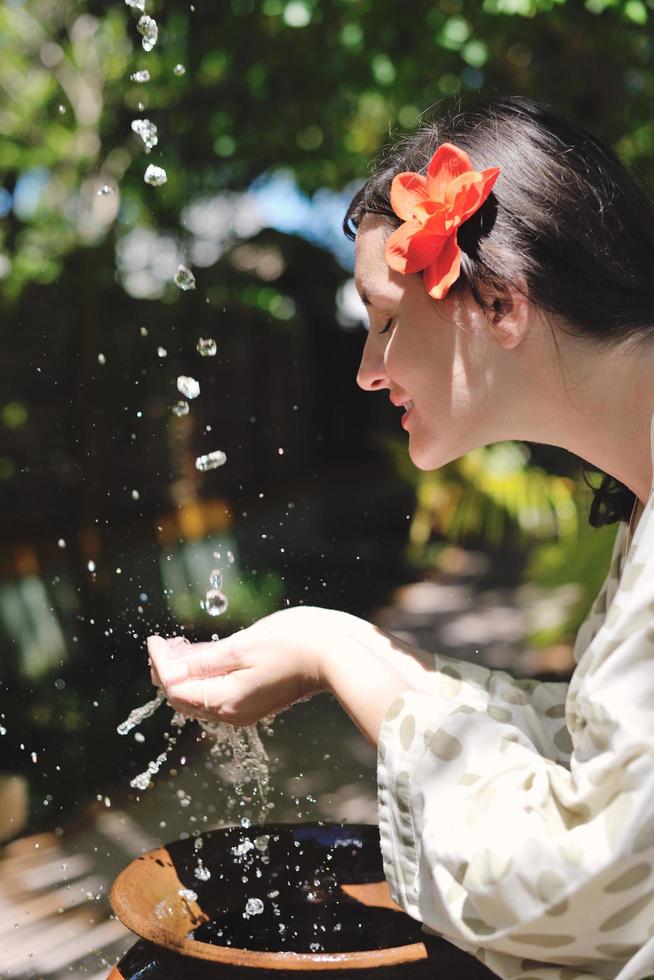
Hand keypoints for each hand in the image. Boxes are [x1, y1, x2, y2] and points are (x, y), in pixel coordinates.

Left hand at [147, 606, 348, 727]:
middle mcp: (231, 711)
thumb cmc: (291, 644)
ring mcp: (245, 707)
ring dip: (186, 671)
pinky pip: (219, 690)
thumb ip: (203, 661)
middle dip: (168, 670)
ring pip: (201, 693)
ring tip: (176, 646)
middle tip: (161, 643)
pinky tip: (202, 655)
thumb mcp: (240, 646)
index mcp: (223, 701)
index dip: (159, 663)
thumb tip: (169, 671)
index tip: (154, 639)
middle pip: (185, 696)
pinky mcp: (256, 697)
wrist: (336, 654)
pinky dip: (206, 674)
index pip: (175, 687)